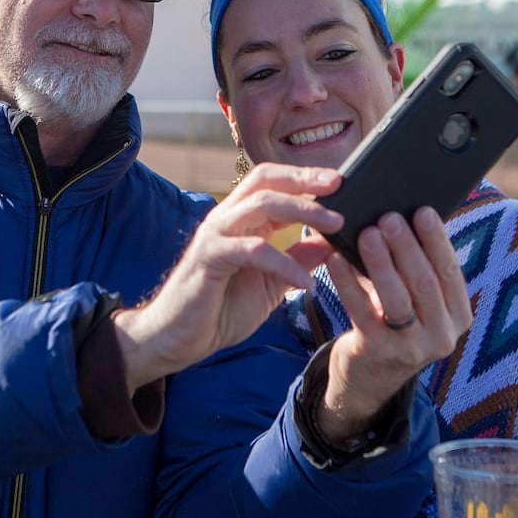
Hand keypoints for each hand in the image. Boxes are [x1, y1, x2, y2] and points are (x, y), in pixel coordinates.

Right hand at [112, 162, 343, 389]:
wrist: (178, 339)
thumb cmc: (219, 310)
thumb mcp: (270, 284)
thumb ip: (296, 260)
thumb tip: (329, 243)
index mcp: (241, 222)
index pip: (273, 184)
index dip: (305, 179)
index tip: (339, 183)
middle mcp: (226, 220)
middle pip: (265, 181)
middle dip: (303, 179)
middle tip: (338, 186)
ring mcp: (215, 235)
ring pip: (260, 204)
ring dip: (301, 210)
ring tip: (333, 225)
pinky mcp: (209, 257)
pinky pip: (252, 249)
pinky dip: (283, 262)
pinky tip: (304, 282)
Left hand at [315, 206, 471, 442]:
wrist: (368, 378)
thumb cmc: (393, 323)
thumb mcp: (416, 303)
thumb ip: (415, 269)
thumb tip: (401, 217)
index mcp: (457, 316)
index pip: (450, 273)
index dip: (437, 241)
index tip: (423, 210)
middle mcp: (441, 335)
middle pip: (424, 283)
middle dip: (406, 246)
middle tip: (389, 217)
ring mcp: (411, 348)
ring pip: (396, 298)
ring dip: (380, 262)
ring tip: (366, 233)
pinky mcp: (377, 352)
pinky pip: (361, 311)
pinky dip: (347, 282)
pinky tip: (336, 259)